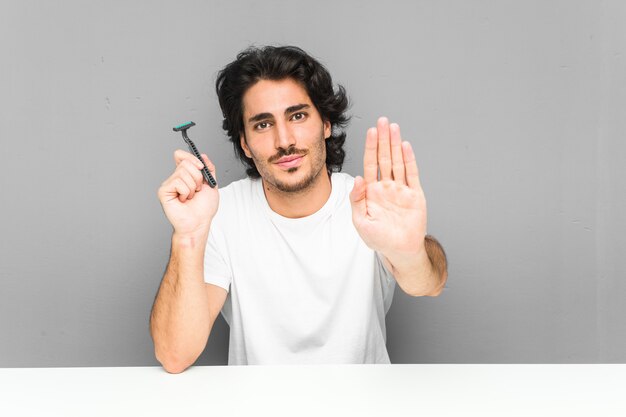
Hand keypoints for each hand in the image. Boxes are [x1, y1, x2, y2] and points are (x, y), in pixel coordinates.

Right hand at [157, 150, 218, 236]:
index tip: (201, 166)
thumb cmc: (204, 209)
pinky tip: (183, 200)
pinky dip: (185, 192)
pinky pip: (177, 182)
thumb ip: (209, 169)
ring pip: (183, 172)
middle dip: (198, 177)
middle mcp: (175, 178)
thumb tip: (202, 155)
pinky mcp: (163, 191)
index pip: (181, 155)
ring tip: (190, 197)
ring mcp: (169, 184)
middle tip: (197, 190)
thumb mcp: (211, 184)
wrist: (198, 223)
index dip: (191, 157)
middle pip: (185, 162)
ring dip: (192, 187)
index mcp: (185, 175)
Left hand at [349, 117, 426, 255]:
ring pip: (398, 162)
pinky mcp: (415, 195)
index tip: (371, 131)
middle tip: (383, 121)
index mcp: (372, 191)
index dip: (370, 147)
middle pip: (384, 158)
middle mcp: (386, 186)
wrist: (400, 251)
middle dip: (383, 139)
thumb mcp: (361, 221)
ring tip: (394, 128)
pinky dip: (409, 160)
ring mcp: (401, 190)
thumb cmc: (379, 239)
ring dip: (395, 145)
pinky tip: (406, 146)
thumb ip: (357, 200)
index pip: (370, 164)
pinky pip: (412, 174)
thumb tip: (357, 179)